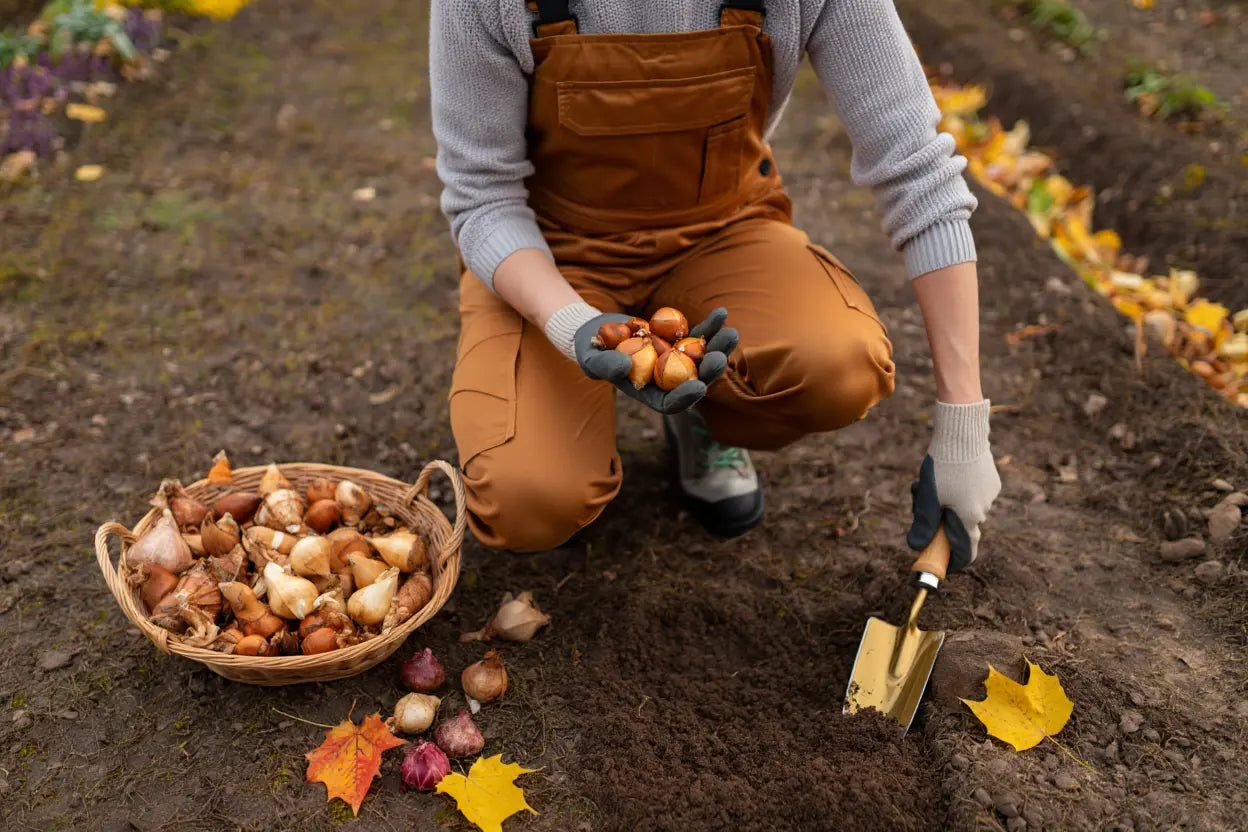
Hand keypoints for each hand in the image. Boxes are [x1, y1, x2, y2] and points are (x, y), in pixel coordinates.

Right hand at [573, 307, 738, 414]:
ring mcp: (676, 361)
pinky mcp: (679, 342)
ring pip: (703, 357)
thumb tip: (623, 367)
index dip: (686, 397)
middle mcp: (667, 381)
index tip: (699, 388)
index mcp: (649, 394)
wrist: (597, 333)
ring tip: (730, 332)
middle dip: (710, 370)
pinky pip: (699, 335)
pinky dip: (710, 326)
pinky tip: (721, 313)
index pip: (671, 403)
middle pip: (694, 380)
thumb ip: (606, 367)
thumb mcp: (592, 360)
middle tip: (722, 357)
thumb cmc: (591, 352)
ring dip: (718, 346)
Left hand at [905, 400, 1000, 571]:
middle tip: (917, 503)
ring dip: (942, 502)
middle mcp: (983, 509)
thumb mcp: (928, 498)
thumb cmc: (943, 467)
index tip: (938, 562)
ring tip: (924, 482)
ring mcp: (989, 494)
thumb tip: (915, 547)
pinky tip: (943, 472)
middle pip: (957, 526)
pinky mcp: (989, 479)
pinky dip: (954, 490)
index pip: (965, 552)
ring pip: (961, 507)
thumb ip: (924, 525)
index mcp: (969, 518)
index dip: (952, 561)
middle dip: (936, 520)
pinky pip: (969, 492)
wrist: (963, 433)